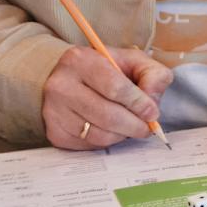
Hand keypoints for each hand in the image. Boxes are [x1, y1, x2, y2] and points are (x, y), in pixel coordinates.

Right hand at [40, 45, 171, 149]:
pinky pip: (89, 145)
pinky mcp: (55, 132)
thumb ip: (152, 74)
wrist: (68, 80)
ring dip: (123, 135)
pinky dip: (108, 141)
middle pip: (107, 116)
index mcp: (80, 60)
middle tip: (147, 127)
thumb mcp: (132, 61)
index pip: (115, 88)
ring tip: (130, 126)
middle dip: (134, 125)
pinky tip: (112, 129)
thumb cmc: (105, 70)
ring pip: (99, 134)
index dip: (139, 103)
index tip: (152, 112)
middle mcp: (61, 85)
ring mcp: (54, 111)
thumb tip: (153, 101)